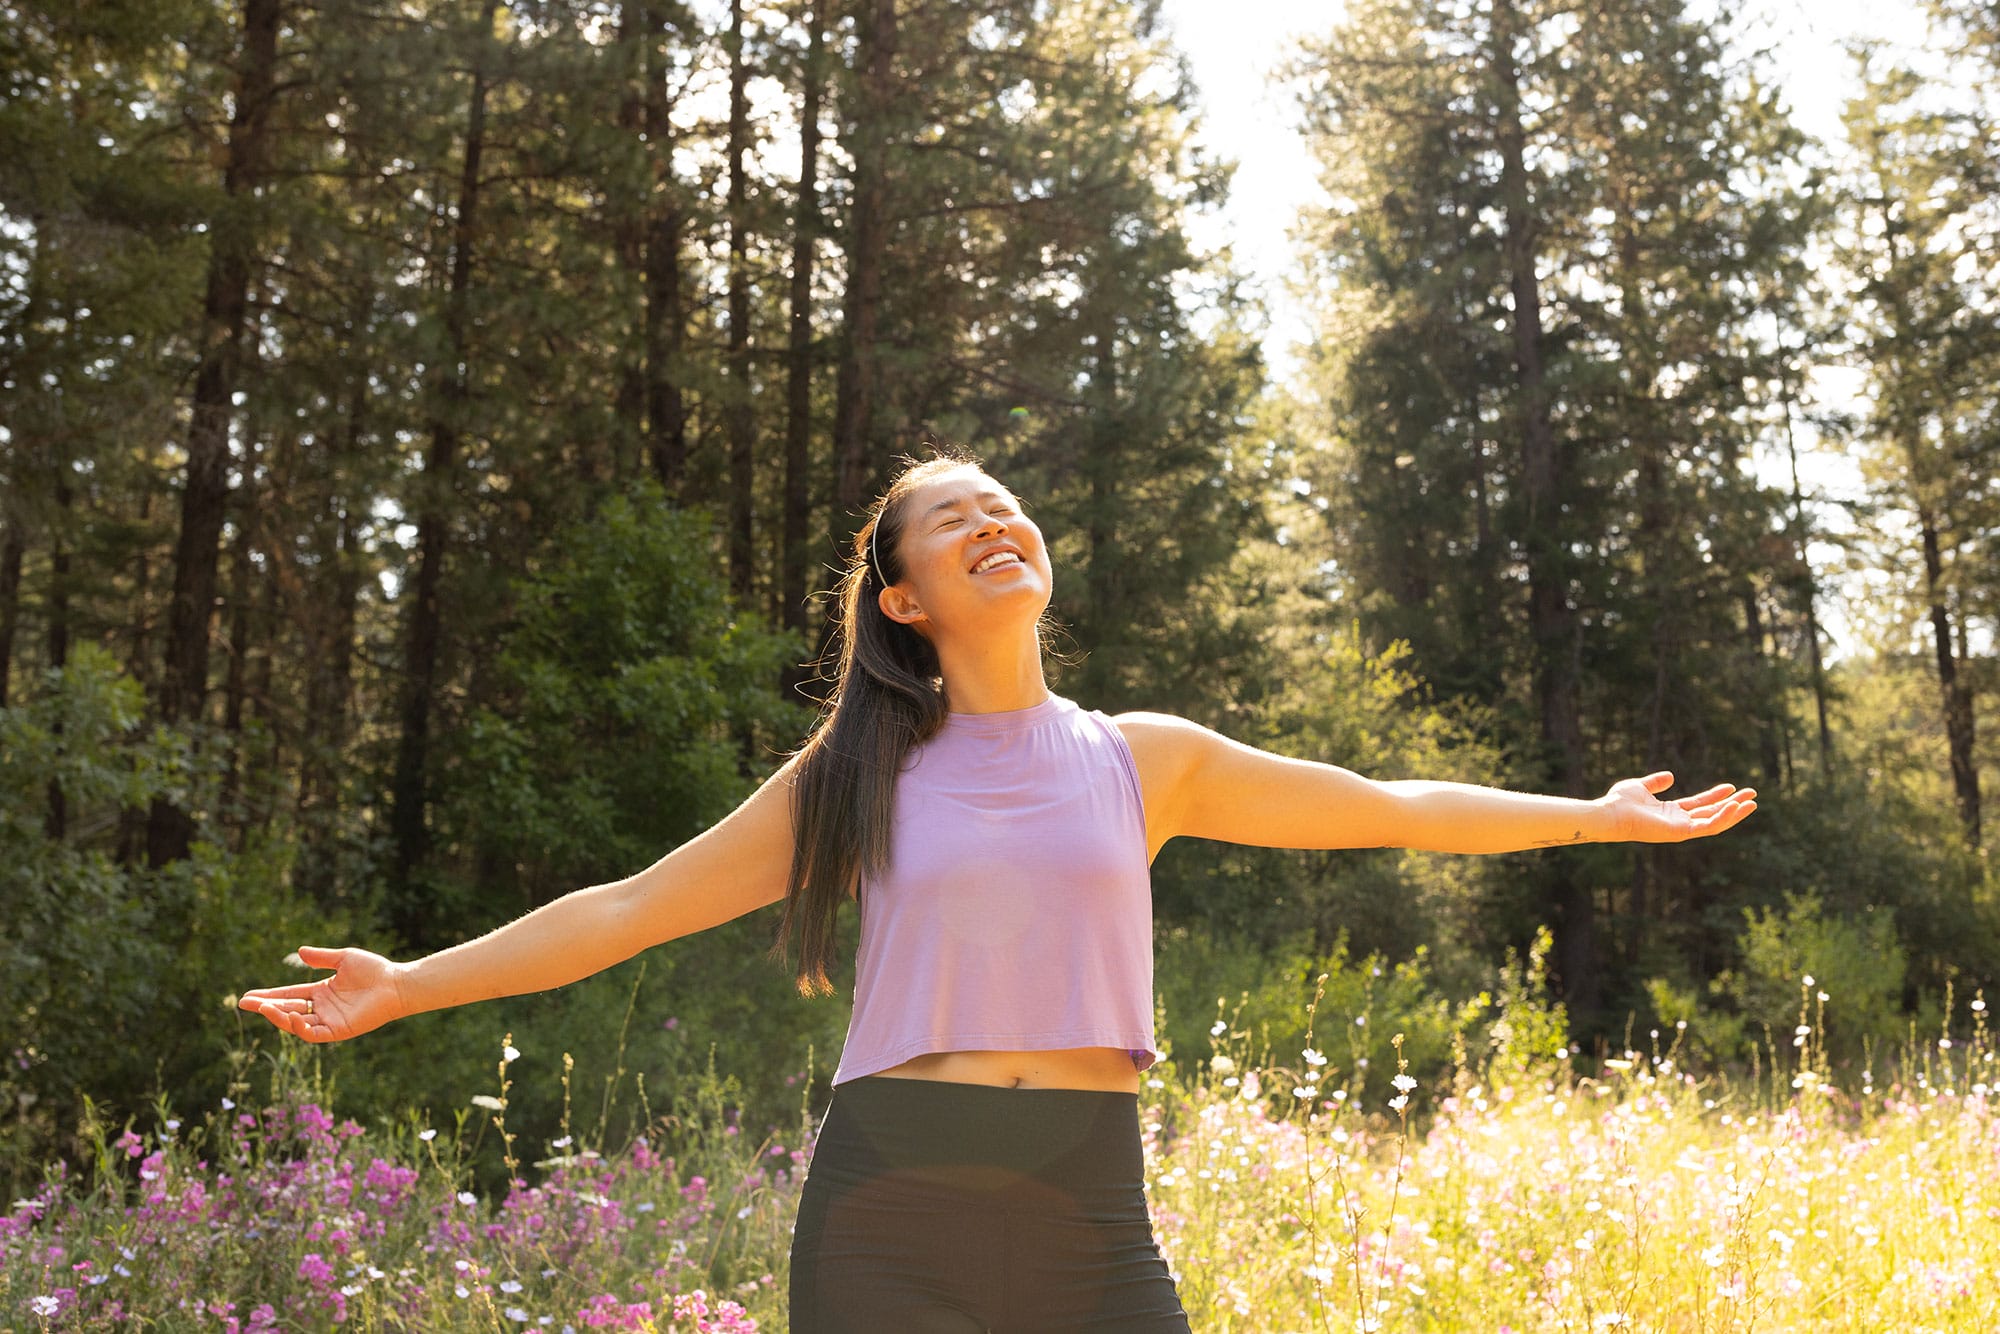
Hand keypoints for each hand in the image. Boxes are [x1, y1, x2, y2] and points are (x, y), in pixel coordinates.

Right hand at [237, 945, 406, 1042]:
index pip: (288, 995)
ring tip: (265, 1008)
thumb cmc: (374, 969)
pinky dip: (300, 1027)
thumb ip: (322, 958)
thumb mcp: (343, 958)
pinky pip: (313, 1033)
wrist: (395, 983)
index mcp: (321, 992)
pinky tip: (290, 1016)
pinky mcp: (338, 1031)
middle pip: (287, 1009)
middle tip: (245, 1003)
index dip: (269, 996)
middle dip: (266, 1007)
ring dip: (279, 1017)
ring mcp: (329, 1021)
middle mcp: (322, 1008)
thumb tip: (299, 952)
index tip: (248, 996)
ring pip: (296, 1023)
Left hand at [1600, 772, 1756, 843]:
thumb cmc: (1619, 802)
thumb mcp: (1640, 786)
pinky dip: (1723, 818)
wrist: (1610, 813)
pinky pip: (1708, 826)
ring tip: (1752, 802)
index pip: (1699, 804)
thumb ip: (1656, 782)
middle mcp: (1678, 822)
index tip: (1732, 786)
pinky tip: (1735, 807)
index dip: (1716, 796)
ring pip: (1715, 822)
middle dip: (1733, 805)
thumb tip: (1670, 776)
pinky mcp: (1681, 832)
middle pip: (1712, 813)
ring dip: (1734, 813)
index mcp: (1670, 812)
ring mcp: (1681, 829)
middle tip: (1753, 795)